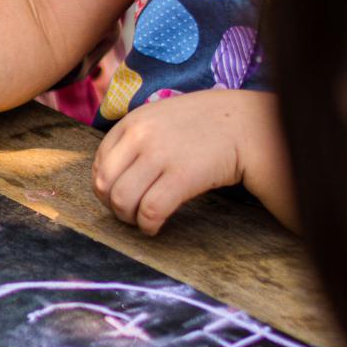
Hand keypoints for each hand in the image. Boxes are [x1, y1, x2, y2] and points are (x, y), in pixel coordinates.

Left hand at [94, 89, 284, 235]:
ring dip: (129, 219)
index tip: (118, 198)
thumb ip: (134, 138)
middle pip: (104, 185)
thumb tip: (106, 175)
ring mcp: (160, 155)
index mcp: (132, 122)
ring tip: (142, 221)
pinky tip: (156, 227)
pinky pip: (150, 211)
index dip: (105, 188)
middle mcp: (140, 136)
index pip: (99, 164)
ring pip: (123, 201)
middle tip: (129, 214)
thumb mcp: (160, 118)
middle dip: (113, 207)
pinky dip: (148, 226)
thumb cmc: (204, 126)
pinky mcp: (182, 175)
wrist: (248, 125)